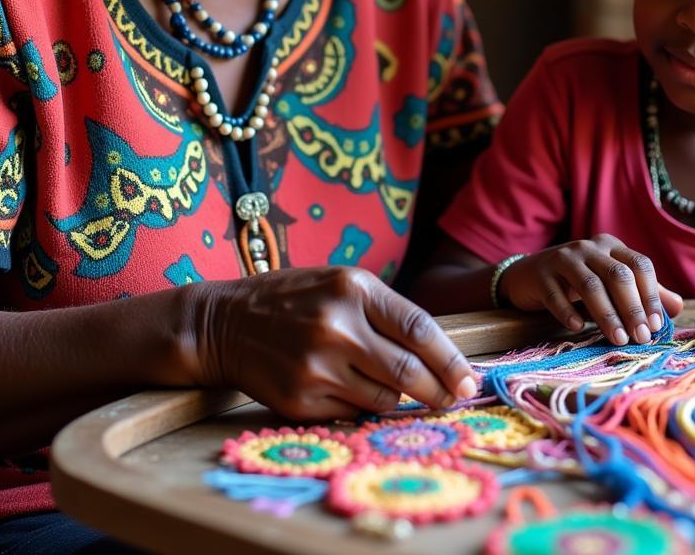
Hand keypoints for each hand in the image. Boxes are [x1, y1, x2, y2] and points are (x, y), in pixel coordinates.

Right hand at [192, 267, 477, 420]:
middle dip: (438, 390)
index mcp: (354, 289)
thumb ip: (386, 312)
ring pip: (384, 397)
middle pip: (408, 371)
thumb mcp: (342, 283)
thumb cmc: (294, 298)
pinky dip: (360, 405)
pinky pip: (352, 412)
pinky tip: (346, 387)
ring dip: (396, 396)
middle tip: (453, 398)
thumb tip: (439, 355)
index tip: (470, 379)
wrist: (224, 323)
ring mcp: (316, 366)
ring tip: (385, 381)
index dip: (451, 359)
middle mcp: (337, 326)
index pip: (419, 328)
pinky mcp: (299, 400)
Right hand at [499, 234, 682, 344]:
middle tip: (641, 338)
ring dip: (606, 314)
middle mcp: (588, 248)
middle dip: (632, 308)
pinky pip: (556, 295)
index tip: (657, 325)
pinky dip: (568, 312)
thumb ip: (643, 292)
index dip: (651, 294)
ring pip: (589, 285)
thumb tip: (677, 307)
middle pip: (617, 275)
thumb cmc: (577, 280)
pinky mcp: (541, 275)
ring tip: (618, 340)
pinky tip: (577, 328)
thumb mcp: (610, 280)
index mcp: (611, 246)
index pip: (639, 265)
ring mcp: (562, 259)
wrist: (528, 274)